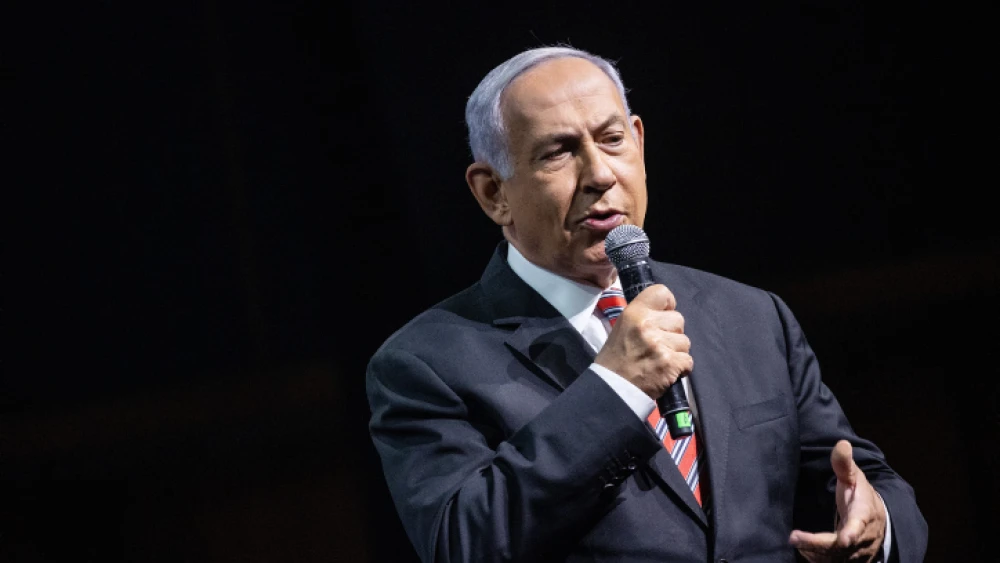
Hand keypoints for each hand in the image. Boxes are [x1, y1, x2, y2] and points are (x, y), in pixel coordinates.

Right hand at [594, 284, 691, 399]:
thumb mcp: (622, 328)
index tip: (664, 314)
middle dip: (673, 333)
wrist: (612, 389)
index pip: (662, 292)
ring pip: (685, 342)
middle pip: (679, 320)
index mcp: (634, 313)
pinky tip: (665, 371)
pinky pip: (688, 361)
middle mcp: (647, 325)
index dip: (668, 304)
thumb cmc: (615, 360)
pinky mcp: (670, 363)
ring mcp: (660, 345)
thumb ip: (643, 317)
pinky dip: (680, 369)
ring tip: (659, 360)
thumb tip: (665, 313)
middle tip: (658, 345)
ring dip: (676, 352)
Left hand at [789, 440, 886, 561]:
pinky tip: (803, 550)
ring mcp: (857, 551)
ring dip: (815, 552)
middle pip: (841, 546)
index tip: (845, 538)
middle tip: (794, 537)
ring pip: (836, 558)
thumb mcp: (854, 477)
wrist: (879, 520)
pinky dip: (817, 559)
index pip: (859, 524)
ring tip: (796, 542)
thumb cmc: (861, 496)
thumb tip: (842, 442)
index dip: (853, 532)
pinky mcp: (849, 559)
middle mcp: (862, 537)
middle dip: (818, 543)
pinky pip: (833, 562)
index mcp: (864, 514)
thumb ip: (844, 463)